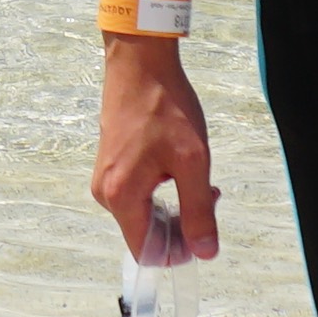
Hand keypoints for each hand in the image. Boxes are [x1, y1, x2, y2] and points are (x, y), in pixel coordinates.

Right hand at [91, 36, 221, 262]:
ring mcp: (106, 179)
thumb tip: (205, 252)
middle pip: (146, 234)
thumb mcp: (192, 161)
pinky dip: (163, 191)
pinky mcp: (111, 166)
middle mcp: (107, 194)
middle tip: (211, 194)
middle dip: (182, 224)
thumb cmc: (166, 108)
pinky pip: (138, 196)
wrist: (140, 64)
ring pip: (145, 215)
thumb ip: (198, 211)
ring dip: (175, 205)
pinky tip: (181, 167)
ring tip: (199, 175)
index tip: (205, 229)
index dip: (179, 251)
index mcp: (122, 197)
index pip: (147, 252)